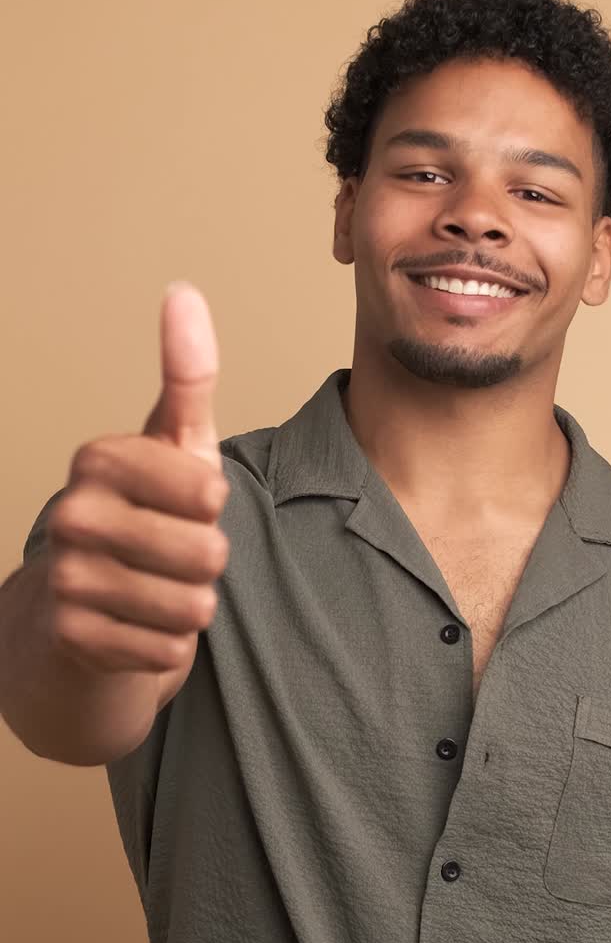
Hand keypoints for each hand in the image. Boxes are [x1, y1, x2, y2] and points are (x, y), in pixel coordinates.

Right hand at [45, 284, 229, 674]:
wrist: (79, 608)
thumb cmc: (144, 515)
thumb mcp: (173, 444)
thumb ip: (187, 374)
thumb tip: (184, 292)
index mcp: (98, 458)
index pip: (210, 492)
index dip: (213, 506)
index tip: (185, 502)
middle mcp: (72, 514)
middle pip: (207, 554)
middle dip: (207, 563)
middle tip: (173, 555)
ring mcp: (67, 580)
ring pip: (192, 606)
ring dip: (190, 606)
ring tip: (158, 590)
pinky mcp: (73, 640)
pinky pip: (169, 651)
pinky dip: (168, 646)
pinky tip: (139, 626)